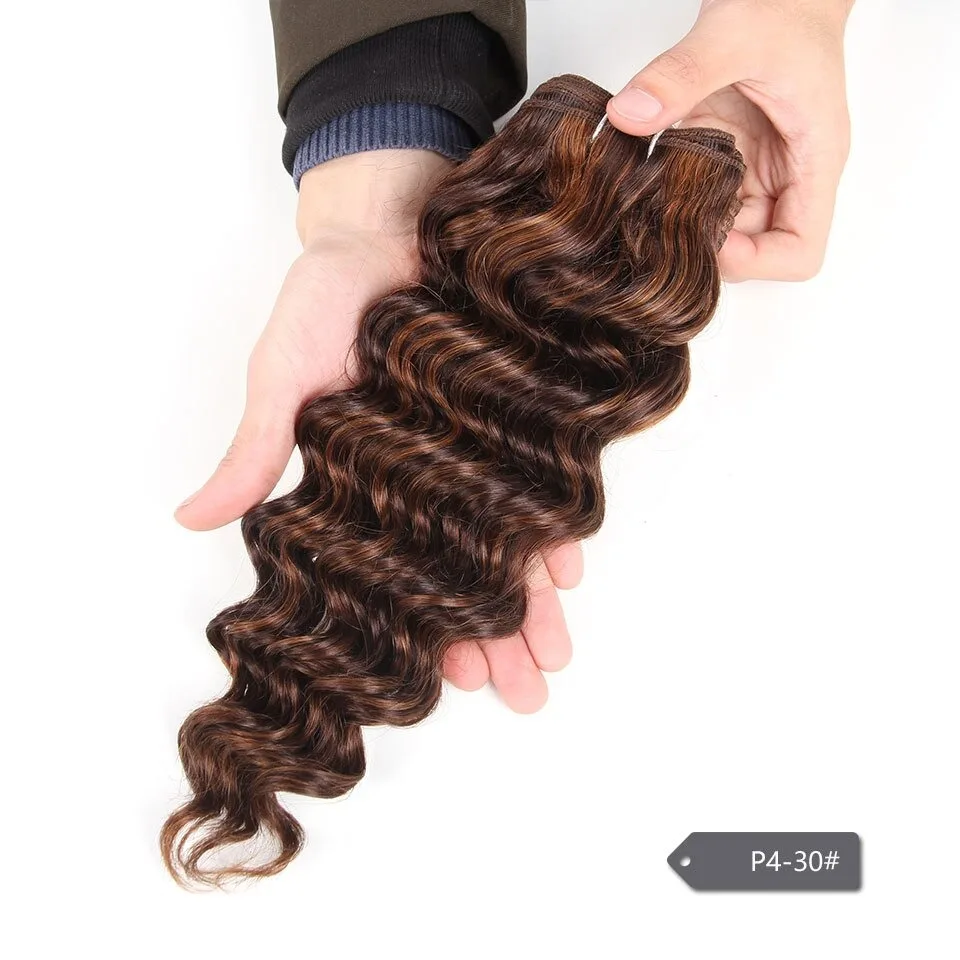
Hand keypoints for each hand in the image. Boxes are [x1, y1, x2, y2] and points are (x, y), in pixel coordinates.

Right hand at [174, 149, 580, 712]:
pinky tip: (568, 572)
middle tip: (525, 698)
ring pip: (507, 544)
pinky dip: (554, 527)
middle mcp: (426, 484)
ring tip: (554, 661)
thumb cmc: (324, 304)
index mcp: (367, 490)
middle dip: (493, 638)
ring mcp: (473, 455)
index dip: (424, 631)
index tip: (450, 685)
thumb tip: (189, 517)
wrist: (386, 232)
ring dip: (533, 603)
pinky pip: (541, 482)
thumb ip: (255, 450)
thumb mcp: (282, 378)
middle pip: (463, 576)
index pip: (396, 579)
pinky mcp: (514, 417)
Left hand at [606, 0, 853, 281]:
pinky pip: (702, 195)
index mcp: (813, 160)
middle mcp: (787, 175)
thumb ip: (681, 74)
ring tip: (648, 203)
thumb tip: (629, 114)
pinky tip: (647, 177)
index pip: (799, 252)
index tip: (710, 241)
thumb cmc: (786, 3)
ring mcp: (755, 168)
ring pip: (722, 228)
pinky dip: (672, 195)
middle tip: (660, 225)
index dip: (755, 262)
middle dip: (707, 246)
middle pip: (753, 249)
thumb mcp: (733, 32)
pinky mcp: (728, 156)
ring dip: (685, 223)